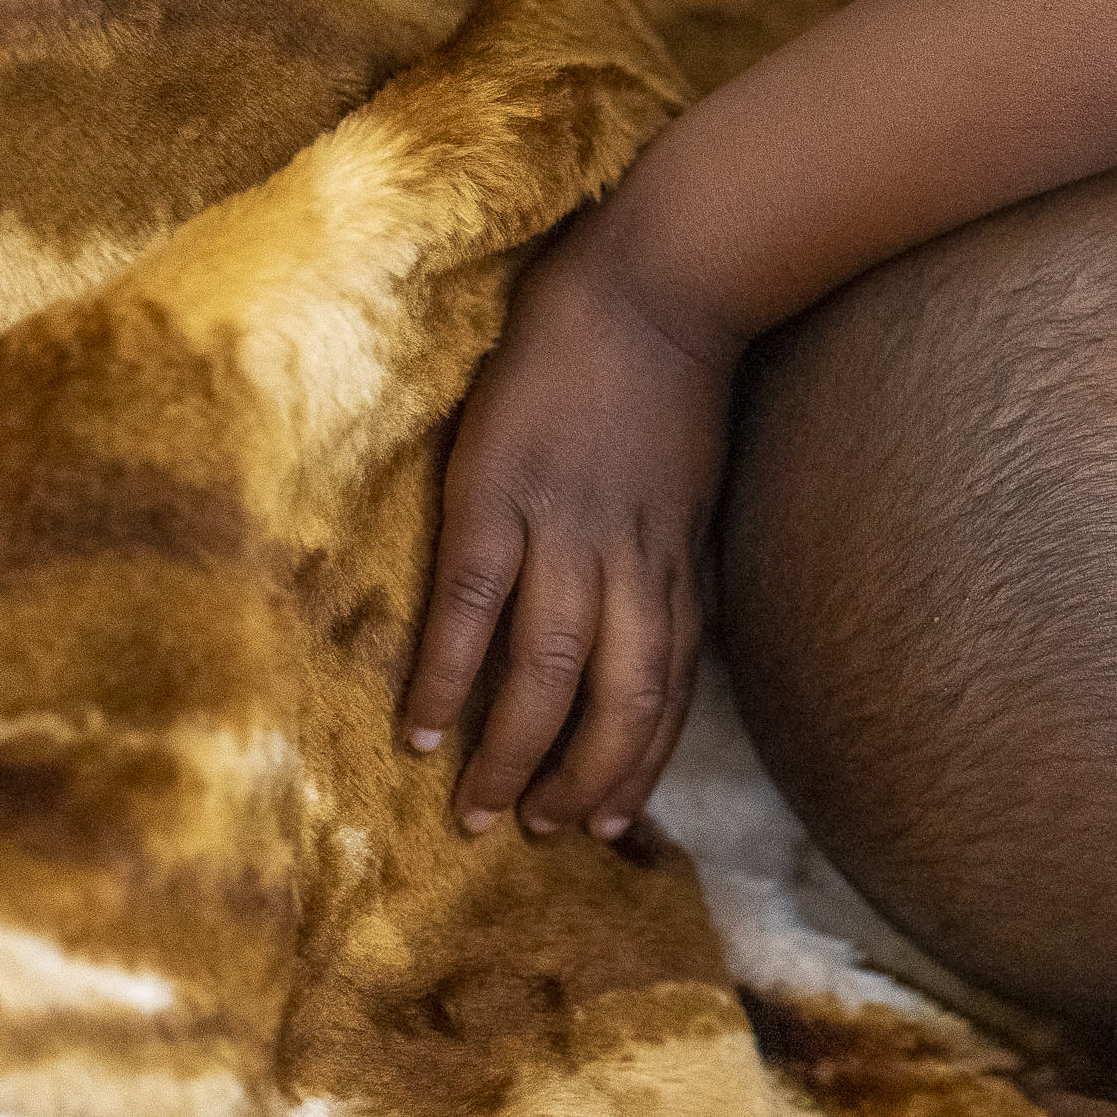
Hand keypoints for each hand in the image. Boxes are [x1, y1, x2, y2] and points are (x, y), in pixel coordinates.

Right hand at [405, 232, 735, 837]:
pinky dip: (449, 677)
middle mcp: (629, 560)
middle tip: (540, 835)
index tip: (614, 824)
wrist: (653, 281)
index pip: (667, 690)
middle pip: (616, 701)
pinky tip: (421, 729)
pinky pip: (472, 605)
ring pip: (547, 672)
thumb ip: (677, 563)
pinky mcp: (498, 492)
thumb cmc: (670, 382)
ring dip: (514, 754)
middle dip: (581, 782)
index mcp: (678, 562)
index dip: (639, 763)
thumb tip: (672, 632)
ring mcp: (563, 528)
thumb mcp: (694, 489)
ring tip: (477, 812)